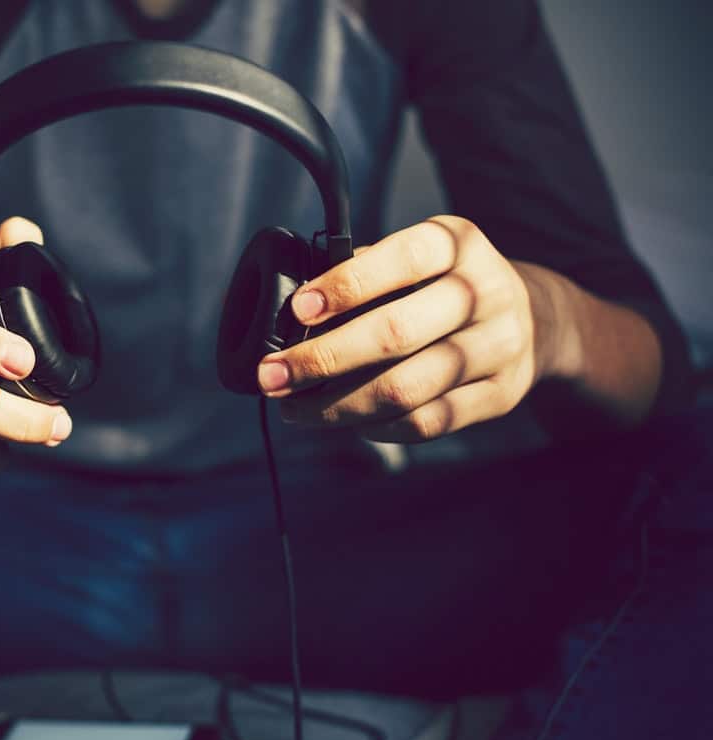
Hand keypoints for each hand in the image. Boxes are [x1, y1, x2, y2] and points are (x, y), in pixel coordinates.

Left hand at [258, 215, 563, 441]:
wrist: (536, 318)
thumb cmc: (445, 284)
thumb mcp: (421, 257)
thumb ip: (366, 273)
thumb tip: (294, 315)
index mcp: (458, 243)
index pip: (403, 260)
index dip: (347, 285)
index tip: (299, 309)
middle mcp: (485, 291)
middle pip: (396, 333)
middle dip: (322, 359)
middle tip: (272, 376)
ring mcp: (498, 346)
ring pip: (406, 388)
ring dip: (338, 406)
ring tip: (295, 410)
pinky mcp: (502, 394)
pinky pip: (428, 422)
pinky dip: (378, 427)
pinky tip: (348, 423)